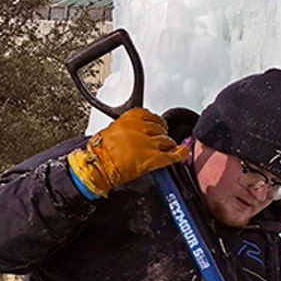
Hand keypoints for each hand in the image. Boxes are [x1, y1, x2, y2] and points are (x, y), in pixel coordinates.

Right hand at [66, 108, 187, 196]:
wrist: (96, 165)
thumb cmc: (100, 151)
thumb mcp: (112, 130)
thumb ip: (128, 127)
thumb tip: (138, 130)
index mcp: (129, 118)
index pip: (149, 115)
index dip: (156, 122)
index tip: (157, 125)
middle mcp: (139, 128)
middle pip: (159, 128)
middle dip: (161, 134)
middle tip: (160, 140)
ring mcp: (147, 143)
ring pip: (166, 140)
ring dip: (168, 145)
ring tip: (166, 149)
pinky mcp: (151, 158)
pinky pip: (171, 155)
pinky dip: (180, 154)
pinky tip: (184, 153)